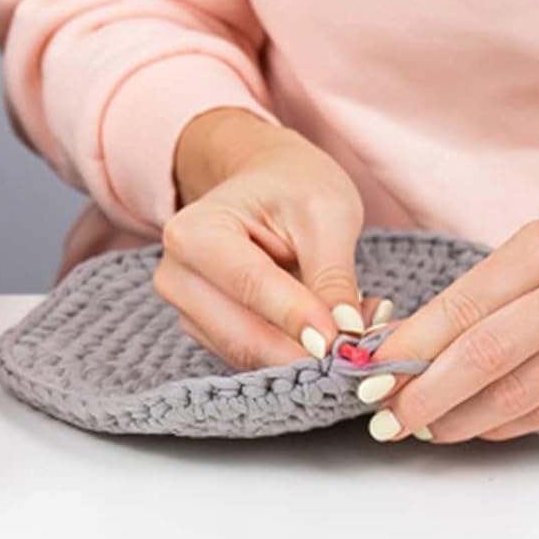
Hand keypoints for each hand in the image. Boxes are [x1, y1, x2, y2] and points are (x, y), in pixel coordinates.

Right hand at [156, 109, 372, 368]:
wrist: (265, 182)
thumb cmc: (293, 186)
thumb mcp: (327, 215)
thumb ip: (332, 276)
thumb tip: (343, 336)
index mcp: (194, 232)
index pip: (249, 286)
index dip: (297, 317)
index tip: (344, 340)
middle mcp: (176, 276)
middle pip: (240, 334)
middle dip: (303, 349)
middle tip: (361, 348)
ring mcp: (184, 308)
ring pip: (246, 354)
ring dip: (302, 354)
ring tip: (354, 328)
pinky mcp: (202, 330)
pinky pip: (248, 356)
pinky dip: (290, 352)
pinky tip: (325, 330)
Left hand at [364, 219, 538, 443]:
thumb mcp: (533, 262)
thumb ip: (468, 302)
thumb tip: (390, 347)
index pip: (459, 306)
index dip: (406, 349)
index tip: (367, 376)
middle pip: (483, 355)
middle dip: (423, 394)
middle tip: (385, 418)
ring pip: (513, 394)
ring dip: (455, 419)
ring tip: (421, 428)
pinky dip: (497, 426)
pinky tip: (469, 425)